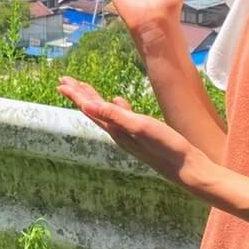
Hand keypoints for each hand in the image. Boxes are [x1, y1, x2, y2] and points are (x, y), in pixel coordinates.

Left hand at [57, 75, 209, 188]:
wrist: (187, 168)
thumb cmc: (166, 147)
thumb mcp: (139, 126)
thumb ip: (113, 115)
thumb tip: (85, 105)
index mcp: (116, 130)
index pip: (90, 108)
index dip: (76, 94)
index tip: (62, 82)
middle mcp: (119, 133)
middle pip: (93, 110)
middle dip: (79, 94)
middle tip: (65, 80)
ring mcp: (130, 135)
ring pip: (106, 112)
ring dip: (95, 98)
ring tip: (84, 87)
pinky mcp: (142, 135)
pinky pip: (122, 117)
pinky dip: (117, 106)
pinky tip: (119, 100)